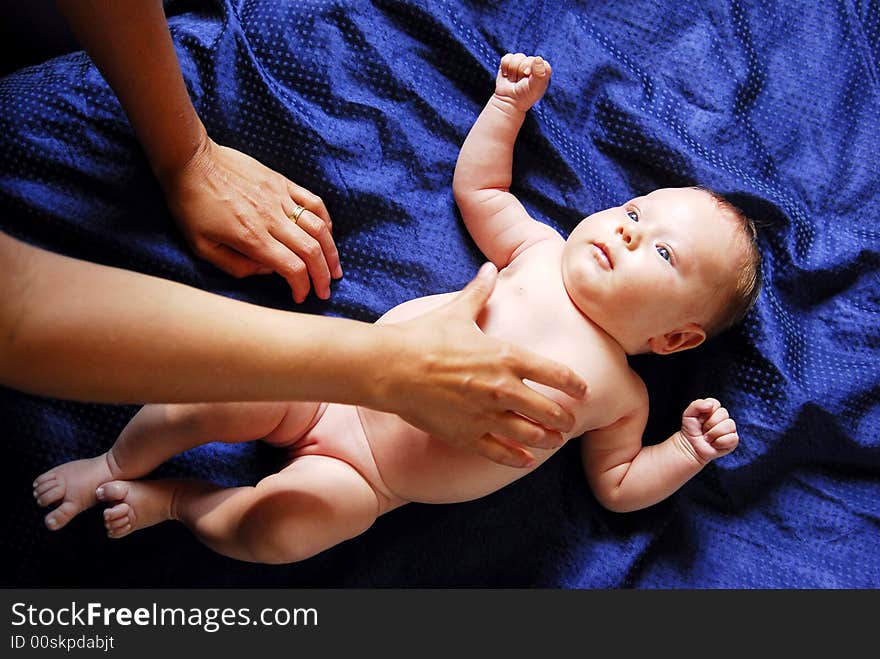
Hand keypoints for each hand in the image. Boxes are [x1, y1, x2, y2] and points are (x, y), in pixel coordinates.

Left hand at [160, 135, 342, 302]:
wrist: (190, 160)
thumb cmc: (190, 205)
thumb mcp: (201, 246)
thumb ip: (234, 265)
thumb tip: (264, 271)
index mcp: (252, 238)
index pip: (292, 268)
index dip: (302, 287)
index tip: (301, 297)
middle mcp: (271, 219)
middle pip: (311, 251)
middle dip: (323, 276)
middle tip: (325, 290)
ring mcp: (280, 198)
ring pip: (319, 228)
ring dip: (331, 252)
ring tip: (335, 268)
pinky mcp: (282, 182)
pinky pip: (313, 202)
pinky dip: (325, 220)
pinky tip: (327, 233)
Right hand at [378, 263, 587, 467]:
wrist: (391, 367)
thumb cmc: (424, 337)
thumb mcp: (457, 311)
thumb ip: (479, 292)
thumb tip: (488, 268)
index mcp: (507, 357)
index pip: (556, 374)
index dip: (575, 384)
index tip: (583, 391)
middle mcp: (503, 389)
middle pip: (549, 410)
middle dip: (564, 418)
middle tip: (570, 422)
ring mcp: (486, 415)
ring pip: (530, 435)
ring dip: (546, 439)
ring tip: (553, 440)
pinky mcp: (466, 435)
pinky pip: (500, 452)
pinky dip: (516, 458)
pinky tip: (525, 460)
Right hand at [494, 53, 551, 111]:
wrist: (508, 102)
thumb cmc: (525, 96)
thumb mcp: (535, 87)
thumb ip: (539, 73)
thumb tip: (538, 58)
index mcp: (543, 69)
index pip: (538, 61)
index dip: (531, 68)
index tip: (528, 78)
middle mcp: (533, 64)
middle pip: (526, 59)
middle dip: (521, 72)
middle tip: (520, 82)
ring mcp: (521, 63)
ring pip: (516, 58)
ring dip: (512, 71)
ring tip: (514, 80)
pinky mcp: (510, 62)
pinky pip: (506, 58)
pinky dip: (505, 68)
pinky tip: (507, 76)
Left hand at [678, 398, 738, 463]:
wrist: (690, 446)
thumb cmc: (690, 430)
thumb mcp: (688, 414)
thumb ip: (697, 405)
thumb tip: (710, 405)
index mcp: (714, 409)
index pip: (715, 403)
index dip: (706, 412)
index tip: (699, 419)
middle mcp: (724, 417)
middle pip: (723, 413)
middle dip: (709, 424)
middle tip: (703, 430)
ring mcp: (730, 429)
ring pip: (729, 425)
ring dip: (713, 434)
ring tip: (707, 438)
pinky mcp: (733, 440)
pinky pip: (732, 438)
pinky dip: (720, 443)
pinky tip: (714, 444)